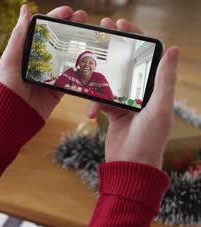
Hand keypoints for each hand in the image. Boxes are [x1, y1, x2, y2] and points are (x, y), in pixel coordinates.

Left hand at [0, 5, 87, 119]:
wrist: (10, 118)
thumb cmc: (5, 87)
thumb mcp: (10, 59)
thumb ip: (19, 35)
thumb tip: (25, 8)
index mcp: (26, 52)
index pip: (43, 31)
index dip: (56, 19)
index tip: (69, 11)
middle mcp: (38, 63)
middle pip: (58, 41)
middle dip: (71, 28)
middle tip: (84, 18)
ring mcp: (49, 76)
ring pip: (68, 56)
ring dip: (80, 44)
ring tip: (91, 33)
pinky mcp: (57, 90)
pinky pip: (72, 77)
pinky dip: (82, 68)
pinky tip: (92, 57)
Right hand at [87, 18, 179, 168]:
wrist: (130, 167)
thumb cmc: (148, 140)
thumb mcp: (159, 109)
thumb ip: (164, 80)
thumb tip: (174, 49)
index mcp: (156, 88)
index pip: (147, 56)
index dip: (135, 37)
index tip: (120, 24)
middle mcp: (142, 93)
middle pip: (126, 64)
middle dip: (113, 50)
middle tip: (100, 33)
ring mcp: (127, 102)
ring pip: (109, 81)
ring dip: (98, 81)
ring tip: (87, 76)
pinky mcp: (114, 113)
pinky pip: (100, 100)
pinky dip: (94, 104)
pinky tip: (92, 114)